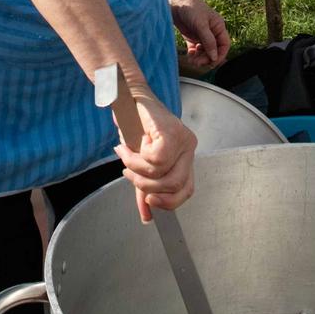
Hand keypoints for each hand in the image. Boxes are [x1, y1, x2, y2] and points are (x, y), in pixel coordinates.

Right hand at [114, 88, 196, 222]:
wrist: (127, 97)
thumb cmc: (135, 126)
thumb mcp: (141, 163)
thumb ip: (146, 188)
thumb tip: (147, 216)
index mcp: (185, 156)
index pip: (186, 190)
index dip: (169, 202)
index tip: (149, 203)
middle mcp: (189, 147)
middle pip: (176, 185)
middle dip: (147, 187)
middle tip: (129, 175)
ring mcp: (183, 138)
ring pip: (162, 173)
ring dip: (137, 169)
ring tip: (125, 156)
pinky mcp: (171, 132)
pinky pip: (156, 159)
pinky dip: (137, 158)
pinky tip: (129, 146)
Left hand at [170, 0, 230, 68]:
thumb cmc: (190, 7)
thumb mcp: (201, 24)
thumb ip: (208, 41)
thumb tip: (214, 56)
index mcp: (218, 27)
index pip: (224, 45)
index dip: (220, 55)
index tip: (212, 62)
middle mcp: (211, 32)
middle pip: (213, 51)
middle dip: (207, 58)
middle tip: (198, 63)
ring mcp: (201, 34)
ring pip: (204, 52)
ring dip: (200, 58)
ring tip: (192, 61)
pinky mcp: (191, 36)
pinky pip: (195, 50)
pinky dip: (193, 54)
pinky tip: (189, 55)